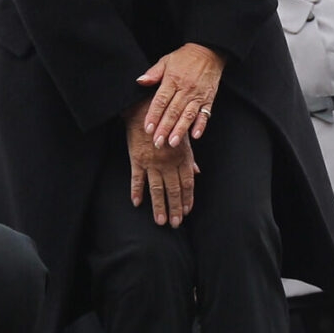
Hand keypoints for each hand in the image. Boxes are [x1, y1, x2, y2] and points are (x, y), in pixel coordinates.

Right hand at [127, 98, 197, 225]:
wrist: (144, 109)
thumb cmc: (167, 122)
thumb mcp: (182, 138)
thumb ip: (189, 158)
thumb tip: (197, 173)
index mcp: (182, 157)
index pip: (187, 183)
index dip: (187, 199)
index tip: (187, 211)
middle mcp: (168, 162)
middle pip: (173, 190)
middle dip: (175, 208)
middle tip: (175, 223)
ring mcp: (152, 163)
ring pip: (157, 189)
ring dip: (159, 206)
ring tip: (160, 221)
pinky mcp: (137, 160)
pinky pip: (137, 179)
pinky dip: (136, 191)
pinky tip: (137, 203)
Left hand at [138, 43, 225, 147]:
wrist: (209, 52)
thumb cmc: (184, 58)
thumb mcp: (166, 60)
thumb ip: (153, 73)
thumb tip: (140, 81)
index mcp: (173, 80)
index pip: (161, 100)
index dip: (154, 115)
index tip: (148, 129)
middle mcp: (185, 89)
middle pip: (173, 111)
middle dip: (165, 128)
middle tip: (157, 143)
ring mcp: (198, 95)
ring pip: (188, 115)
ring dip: (180, 130)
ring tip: (172, 143)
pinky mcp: (209, 99)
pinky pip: (205, 114)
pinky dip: (201, 125)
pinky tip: (195, 136)